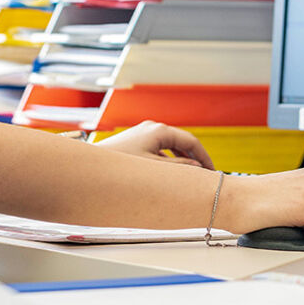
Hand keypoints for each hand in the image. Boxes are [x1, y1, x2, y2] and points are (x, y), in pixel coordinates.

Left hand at [93, 120, 213, 168]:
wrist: (91, 168)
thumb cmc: (120, 167)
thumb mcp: (155, 169)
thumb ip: (179, 166)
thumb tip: (196, 167)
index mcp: (159, 130)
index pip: (191, 141)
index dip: (204, 157)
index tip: (212, 171)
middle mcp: (151, 128)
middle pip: (181, 142)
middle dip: (193, 158)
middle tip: (204, 175)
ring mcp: (142, 134)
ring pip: (170, 146)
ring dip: (181, 159)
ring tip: (188, 176)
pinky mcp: (134, 142)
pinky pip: (158, 149)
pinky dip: (168, 159)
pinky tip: (169, 173)